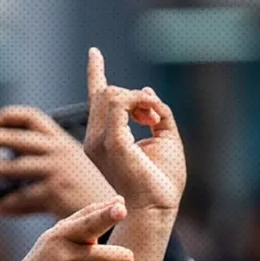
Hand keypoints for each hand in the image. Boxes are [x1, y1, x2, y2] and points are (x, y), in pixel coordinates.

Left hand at [0, 106, 113, 219]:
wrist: (113, 211)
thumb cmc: (88, 192)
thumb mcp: (69, 170)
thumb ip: (38, 170)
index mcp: (61, 139)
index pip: (31, 116)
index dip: (7, 117)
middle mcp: (58, 150)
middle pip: (13, 138)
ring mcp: (56, 170)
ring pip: (11, 168)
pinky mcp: (55, 192)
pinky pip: (21, 198)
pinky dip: (5, 204)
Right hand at [85, 48, 185, 215]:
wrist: (156, 207)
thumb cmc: (161, 182)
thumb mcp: (165, 138)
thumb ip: (156, 113)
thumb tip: (147, 91)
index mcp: (104, 139)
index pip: (96, 99)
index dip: (96, 72)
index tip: (94, 53)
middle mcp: (95, 139)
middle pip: (107, 93)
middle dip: (135, 95)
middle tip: (154, 117)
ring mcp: (99, 141)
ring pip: (111, 94)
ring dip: (139, 98)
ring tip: (155, 118)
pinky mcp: (111, 142)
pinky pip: (120, 103)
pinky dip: (141, 103)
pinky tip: (153, 118)